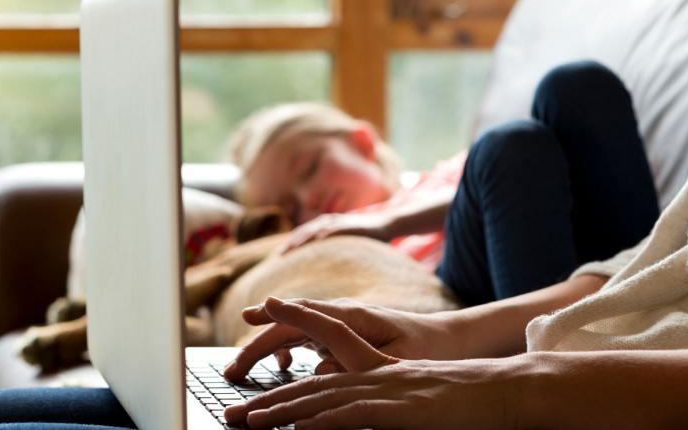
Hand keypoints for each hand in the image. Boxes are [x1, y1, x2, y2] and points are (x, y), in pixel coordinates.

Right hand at [223, 297, 463, 381]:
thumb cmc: (431, 349)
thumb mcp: (400, 363)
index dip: (276, 316)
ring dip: (267, 348)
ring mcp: (343, 325)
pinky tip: (285, 366)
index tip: (249, 316)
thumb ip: (359, 366)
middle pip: (290, 325)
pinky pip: (308, 340)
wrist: (454, 340)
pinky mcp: (346, 337)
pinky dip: (290, 350)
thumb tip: (318, 373)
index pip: (306, 314)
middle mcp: (344, 316)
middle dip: (257, 344)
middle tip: (232, 370)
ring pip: (294, 332)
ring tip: (243, 372)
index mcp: (355, 317)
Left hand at [223, 298, 533, 428]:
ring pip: (321, 395)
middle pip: (311, 378)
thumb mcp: (416, 393)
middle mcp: (375, 370)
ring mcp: (384, 388)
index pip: (327, 340)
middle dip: (269, 395)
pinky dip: (319, 420)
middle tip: (234, 409)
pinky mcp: (397, 408)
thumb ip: (384, 395)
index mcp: (379, 365)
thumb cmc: (465, 396)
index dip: (294, 325)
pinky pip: (349, 413)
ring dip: (282, 411)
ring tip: (249, 421)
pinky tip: (296, 428)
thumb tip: (354, 405)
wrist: (503, 389)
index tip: (263, 315)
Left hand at [282, 212, 392, 253]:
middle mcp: (328, 222)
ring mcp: (339, 222)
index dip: (290, 245)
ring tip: (293, 248)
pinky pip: (336, 228)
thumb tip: (322, 276)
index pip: (302, 236)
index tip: (278, 257)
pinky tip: (318, 240)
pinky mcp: (351, 224)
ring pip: (317, 228)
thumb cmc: (364, 239)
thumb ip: (332, 256)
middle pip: (305, 232)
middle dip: (292, 243)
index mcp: (324, 228)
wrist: (386, 225)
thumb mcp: (344, 248)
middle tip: (280, 255)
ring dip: (304, 238)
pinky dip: (326, 233)